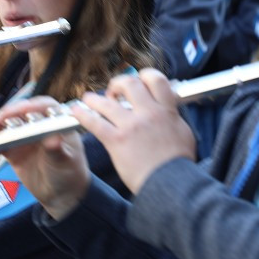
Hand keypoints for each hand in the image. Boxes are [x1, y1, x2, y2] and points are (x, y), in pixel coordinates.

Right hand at [0, 96, 89, 220]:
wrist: (60, 194)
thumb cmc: (69, 173)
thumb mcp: (65, 161)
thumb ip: (57, 150)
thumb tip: (52, 139)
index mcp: (57, 123)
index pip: (46, 107)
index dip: (33, 106)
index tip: (22, 110)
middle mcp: (39, 126)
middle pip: (23, 113)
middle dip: (11, 113)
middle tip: (0, 118)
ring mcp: (25, 137)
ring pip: (8, 125)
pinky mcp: (13, 150)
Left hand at [74, 69, 195, 194]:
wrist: (171, 183)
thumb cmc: (178, 162)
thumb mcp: (183, 132)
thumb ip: (173, 117)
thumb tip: (168, 110)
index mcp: (167, 110)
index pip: (156, 79)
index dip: (145, 76)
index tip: (139, 81)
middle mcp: (148, 113)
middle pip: (130, 84)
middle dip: (119, 84)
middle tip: (114, 91)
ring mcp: (131, 126)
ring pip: (107, 102)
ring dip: (95, 98)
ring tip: (89, 99)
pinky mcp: (117, 140)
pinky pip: (95, 123)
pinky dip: (83, 115)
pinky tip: (76, 111)